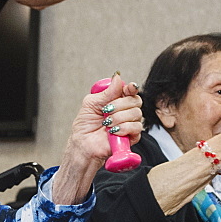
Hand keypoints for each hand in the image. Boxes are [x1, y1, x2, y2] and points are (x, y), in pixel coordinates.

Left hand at [51, 75, 141, 204]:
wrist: (83, 144)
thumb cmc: (85, 125)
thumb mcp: (91, 103)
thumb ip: (107, 92)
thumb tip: (118, 77)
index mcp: (117, 100)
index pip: (131, 91)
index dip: (131, 88)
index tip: (128, 88)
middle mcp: (126, 111)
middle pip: (136, 100)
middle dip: (120, 104)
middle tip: (106, 110)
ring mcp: (130, 123)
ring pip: (137, 114)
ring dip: (119, 117)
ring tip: (106, 123)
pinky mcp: (132, 137)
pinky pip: (136, 128)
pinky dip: (124, 128)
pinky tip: (113, 131)